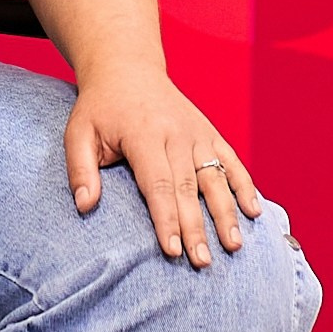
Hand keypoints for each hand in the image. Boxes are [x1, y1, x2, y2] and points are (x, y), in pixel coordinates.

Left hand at [64, 67, 261, 268]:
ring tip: (233, 246)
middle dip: (197, 227)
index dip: (166, 218)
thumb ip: (80, 169)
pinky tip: (254, 212)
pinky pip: (231, 161)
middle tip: (202, 262)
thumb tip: (85, 206)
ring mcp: (197, 133)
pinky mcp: (209, 134)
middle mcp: (175, 133)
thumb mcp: (78, 132)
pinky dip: (244, 185)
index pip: (158, 183)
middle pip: (189, 187)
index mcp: (143, 134)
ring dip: (226, 212)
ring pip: (215, 176)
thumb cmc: (101, 108)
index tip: (172, 250)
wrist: (127, 69)